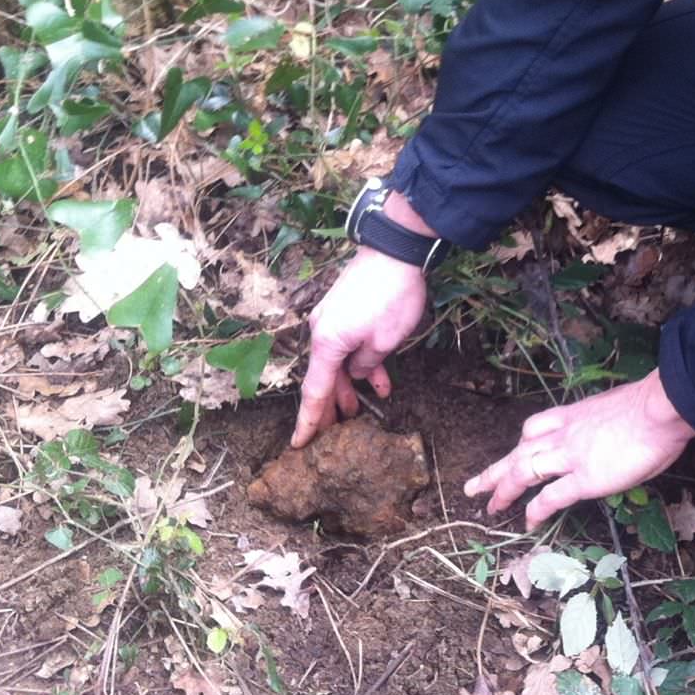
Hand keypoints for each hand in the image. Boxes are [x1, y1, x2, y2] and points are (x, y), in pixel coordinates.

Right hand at [292, 248, 427, 446]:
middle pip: (323, 379)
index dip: (308, 421)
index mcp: (326, 344)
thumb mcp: (384, 341)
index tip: (298, 444)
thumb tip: (354, 374)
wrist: (396, 250)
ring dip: (348, 387)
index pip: (314, 392)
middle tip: (333, 436)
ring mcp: (332, 319)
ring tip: (358, 413)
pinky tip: (379, 382)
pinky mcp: (344, 310)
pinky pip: (347, 345)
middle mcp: (321, 332)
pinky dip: (360, 363)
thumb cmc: (391, 296)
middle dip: (330, 408)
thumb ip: (366, 365)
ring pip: (337, 363)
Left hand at [463, 370, 694, 530]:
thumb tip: (615, 434)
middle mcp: (565, 433)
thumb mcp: (621, 408)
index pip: (535, 427)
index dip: (521, 444)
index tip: (514, 454)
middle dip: (495, 470)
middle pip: (519, 451)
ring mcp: (572, 456)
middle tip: (474, 486)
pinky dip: (536, 510)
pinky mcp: (585, 479)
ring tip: (490, 507)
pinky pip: (551, 497)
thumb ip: (608, 423)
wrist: (662, 408)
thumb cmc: (655, 407)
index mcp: (574, 414)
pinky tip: (528, 522)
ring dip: (503, 490)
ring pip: (523, 472)